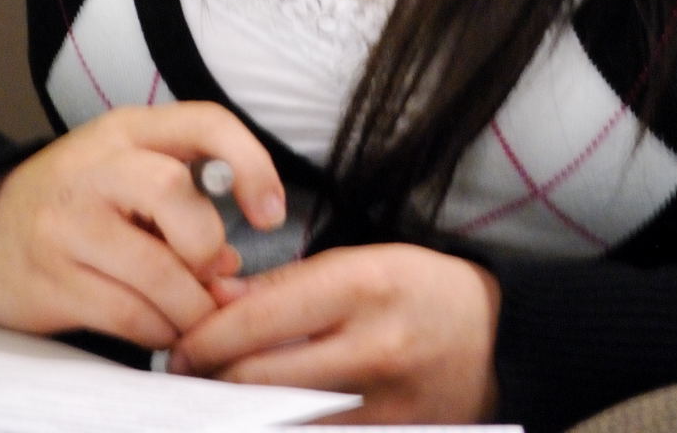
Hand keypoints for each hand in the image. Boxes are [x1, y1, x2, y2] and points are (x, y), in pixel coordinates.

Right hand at [0, 102, 285, 349]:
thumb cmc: (80, 199)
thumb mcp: (129, 171)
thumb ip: (186, 200)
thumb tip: (233, 267)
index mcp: (127, 130)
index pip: (204, 122)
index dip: (251, 164)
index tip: (270, 213)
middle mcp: (96, 168)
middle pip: (174, 191)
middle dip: (206, 244)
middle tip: (211, 273)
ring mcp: (67, 225)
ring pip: (155, 268)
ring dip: (190, 305)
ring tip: (195, 315)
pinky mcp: (49, 280)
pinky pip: (126, 313)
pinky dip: (158, 329)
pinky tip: (161, 329)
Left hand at [168, 242, 500, 423]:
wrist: (498, 339)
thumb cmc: (422, 290)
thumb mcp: (360, 261)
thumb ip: (286, 285)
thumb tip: (215, 301)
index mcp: (363, 286)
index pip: (258, 320)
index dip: (204, 338)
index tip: (178, 345)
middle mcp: (372, 348)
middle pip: (259, 379)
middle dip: (209, 381)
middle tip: (183, 376)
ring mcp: (382, 406)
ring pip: (279, 420)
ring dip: (238, 411)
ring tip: (217, 396)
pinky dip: (281, 427)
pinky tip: (263, 416)